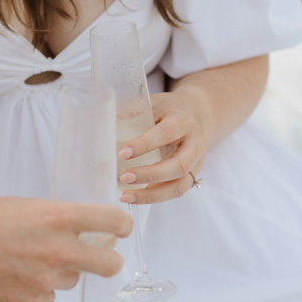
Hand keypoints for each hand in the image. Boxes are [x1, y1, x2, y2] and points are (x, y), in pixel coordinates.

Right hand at [0, 197, 130, 301]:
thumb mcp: (25, 205)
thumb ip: (55, 218)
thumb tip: (76, 228)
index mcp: (59, 218)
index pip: (112, 221)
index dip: (122, 225)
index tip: (120, 228)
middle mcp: (59, 250)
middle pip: (110, 265)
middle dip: (108, 261)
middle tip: (99, 258)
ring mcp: (46, 280)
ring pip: (70, 280)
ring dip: (58, 274)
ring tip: (26, 263)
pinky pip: (46, 298)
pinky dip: (35, 291)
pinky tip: (13, 278)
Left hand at [118, 88, 208, 202]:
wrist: (198, 115)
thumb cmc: (169, 110)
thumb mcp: (153, 104)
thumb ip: (132, 113)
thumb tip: (103, 126)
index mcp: (183, 121)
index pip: (166, 133)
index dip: (144, 144)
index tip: (122, 153)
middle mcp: (195, 143)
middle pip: (179, 165)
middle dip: (150, 175)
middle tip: (124, 178)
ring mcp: (196, 162)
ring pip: (180, 185)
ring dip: (152, 194)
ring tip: (125, 196)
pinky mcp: (192, 175)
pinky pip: (175, 191)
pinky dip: (154, 197)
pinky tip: (134, 196)